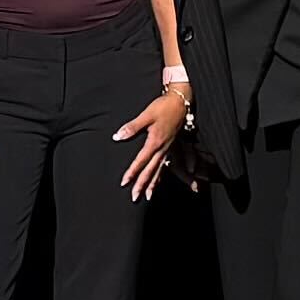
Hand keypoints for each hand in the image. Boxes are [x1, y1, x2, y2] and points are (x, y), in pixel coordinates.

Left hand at [116, 73, 186, 198]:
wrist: (181, 102)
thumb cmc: (164, 107)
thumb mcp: (147, 114)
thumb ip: (132, 127)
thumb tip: (117, 136)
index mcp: (155, 142)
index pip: (141, 161)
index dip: (132, 172)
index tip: (124, 182)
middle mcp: (162, 148)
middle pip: (151, 170)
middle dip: (142, 185)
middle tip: (135, 197)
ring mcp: (168, 149)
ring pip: (159, 170)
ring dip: (153, 184)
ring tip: (148, 196)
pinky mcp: (171, 147)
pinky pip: (165, 165)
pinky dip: (161, 175)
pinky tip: (158, 181)